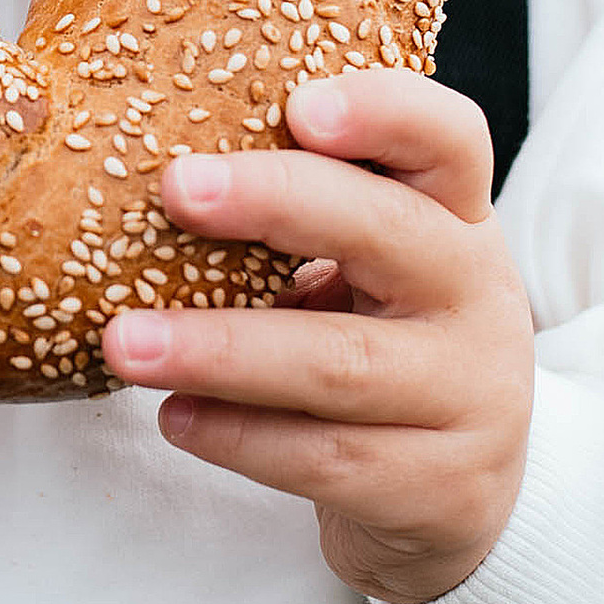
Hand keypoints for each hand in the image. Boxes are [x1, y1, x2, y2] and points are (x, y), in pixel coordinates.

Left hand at [100, 73, 534, 603]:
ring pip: (341, 364)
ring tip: (126, 342)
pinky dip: (239, 439)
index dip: (385, 111)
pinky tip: (175, 418)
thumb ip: (299, 224)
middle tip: (176, 189)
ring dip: (223, 349)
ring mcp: (472, 398)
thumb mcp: (369, 274)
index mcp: (457, 221)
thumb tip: (150, 175)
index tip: (300, 104)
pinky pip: (327, 461)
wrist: (458, 498)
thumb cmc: (381, 351)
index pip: (449, 140)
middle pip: (391, 232)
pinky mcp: (442, 489)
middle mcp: (478, 298)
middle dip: (277, 202)